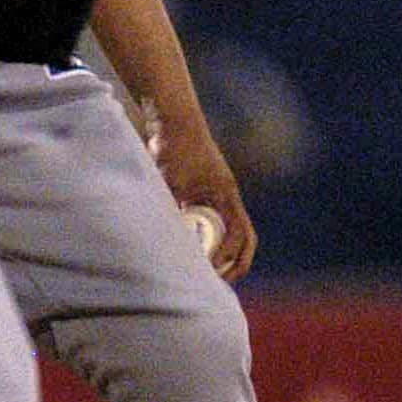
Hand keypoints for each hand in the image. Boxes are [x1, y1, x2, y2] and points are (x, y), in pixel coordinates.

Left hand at [158, 127, 256, 282]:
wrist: (170, 117)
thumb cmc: (173, 145)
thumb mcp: (169, 179)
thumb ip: (168, 207)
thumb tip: (159, 239)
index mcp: (226, 194)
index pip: (242, 234)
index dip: (231, 257)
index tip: (213, 271)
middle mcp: (225, 196)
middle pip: (241, 238)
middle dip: (233, 263)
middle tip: (214, 284)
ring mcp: (215, 194)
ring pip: (227, 232)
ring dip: (220, 253)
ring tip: (203, 276)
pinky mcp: (200, 191)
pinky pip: (211, 222)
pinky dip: (205, 239)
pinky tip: (187, 251)